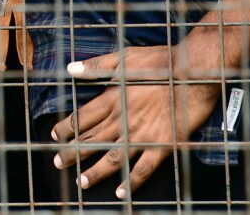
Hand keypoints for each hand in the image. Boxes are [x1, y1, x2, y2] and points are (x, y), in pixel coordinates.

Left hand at [50, 45, 223, 195]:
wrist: (194, 72)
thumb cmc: (160, 62)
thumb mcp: (124, 57)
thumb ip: (96, 66)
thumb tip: (69, 67)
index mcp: (112, 98)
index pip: (83, 117)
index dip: (67, 128)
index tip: (55, 136)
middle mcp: (123, 119)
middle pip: (93, 140)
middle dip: (73, 153)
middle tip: (59, 164)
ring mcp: (142, 134)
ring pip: (113, 158)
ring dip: (96, 171)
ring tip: (82, 182)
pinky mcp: (162, 145)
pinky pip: (144, 168)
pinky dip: (131, 181)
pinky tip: (120, 192)